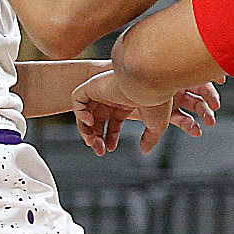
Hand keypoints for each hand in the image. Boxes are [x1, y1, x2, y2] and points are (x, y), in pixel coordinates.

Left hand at [72, 69, 217, 154]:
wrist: (151, 83)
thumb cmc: (157, 101)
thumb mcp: (157, 125)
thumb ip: (150, 139)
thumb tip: (145, 151)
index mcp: (128, 102)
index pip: (114, 120)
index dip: (111, 136)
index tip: (110, 148)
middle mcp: (113, 96)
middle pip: (98, 119)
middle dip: (96, 137)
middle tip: (99, 150)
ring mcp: (102, 90)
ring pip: (85, 112)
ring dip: (85, 130)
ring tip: (92, 142)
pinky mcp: (93, 85)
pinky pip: (77, 99)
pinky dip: (79, 113)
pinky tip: (90, 122)